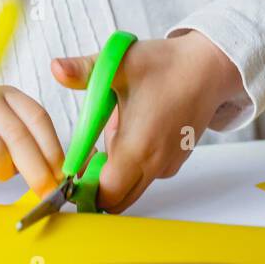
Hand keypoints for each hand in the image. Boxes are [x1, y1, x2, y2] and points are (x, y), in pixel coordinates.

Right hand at [0, 86, 64, 197]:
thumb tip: (71, 171)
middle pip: (19, 136)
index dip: (53, 149)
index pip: (38, 118)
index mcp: (8, 96)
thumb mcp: (11, 137)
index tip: (62, 176)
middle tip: (46, 193)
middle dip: (36, 171)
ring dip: (2, 173)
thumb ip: (37, 148)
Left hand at [49, 31, 243, 213]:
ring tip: (117, 129)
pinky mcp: (176, 160)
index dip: (84, 187)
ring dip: (117, 170)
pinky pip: (148, 173)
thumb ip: (83, 70)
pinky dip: (135, 163)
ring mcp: (168, 165)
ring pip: (133, 186)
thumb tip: (55, 68)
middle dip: (97, 184)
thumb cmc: (167, 66)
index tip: (76, 167)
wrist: (209, 66)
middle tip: (90, 151)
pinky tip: (136, 129)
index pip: (104, 194)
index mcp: (137, 148)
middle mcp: (155, 164)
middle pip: (117, 199)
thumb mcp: (120, 64)